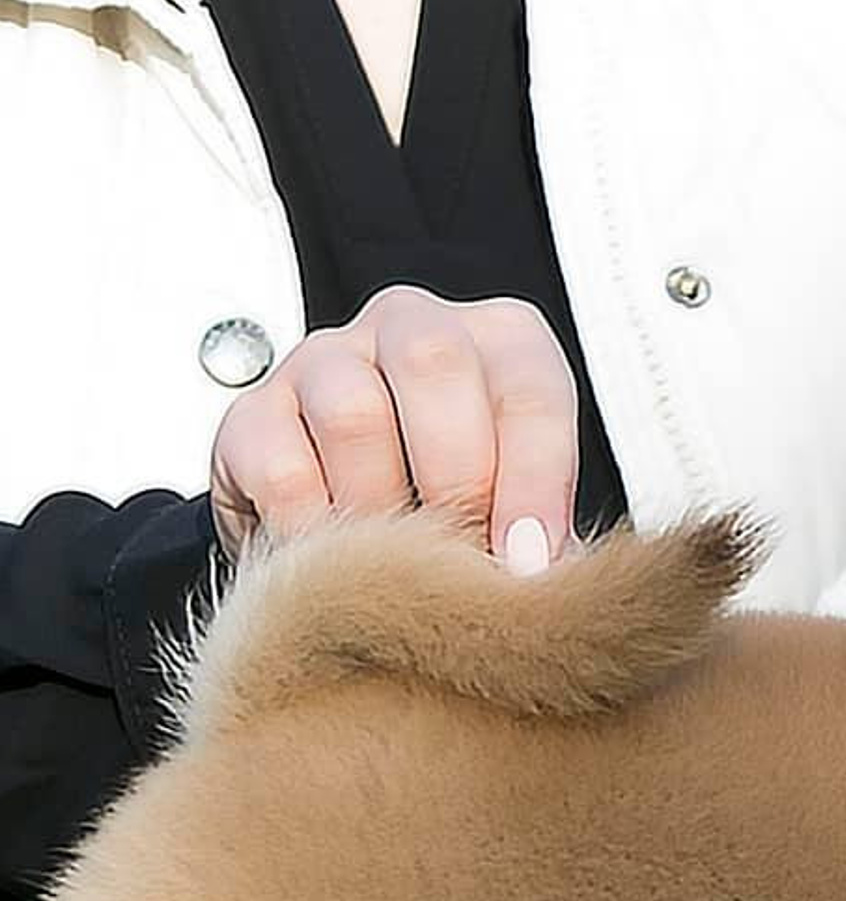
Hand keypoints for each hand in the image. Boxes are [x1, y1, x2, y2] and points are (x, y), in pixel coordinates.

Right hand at [209, 285, 577, 571]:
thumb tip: (535, 572)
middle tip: (462, 557)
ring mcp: (323, 360)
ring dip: (381, 510)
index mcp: (502, 342)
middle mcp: (411, 328)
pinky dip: (312, 531)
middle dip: (457, 477)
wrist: (363, 537)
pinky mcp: (251, 413)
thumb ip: (539, 533)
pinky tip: (336, 565)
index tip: (530, 562)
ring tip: (397, 568)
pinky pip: (280, 468)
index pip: (530, 387)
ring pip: (351, 412)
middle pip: (434, 361)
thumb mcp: (524, 514)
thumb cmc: (465, 513)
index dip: (535, 481)